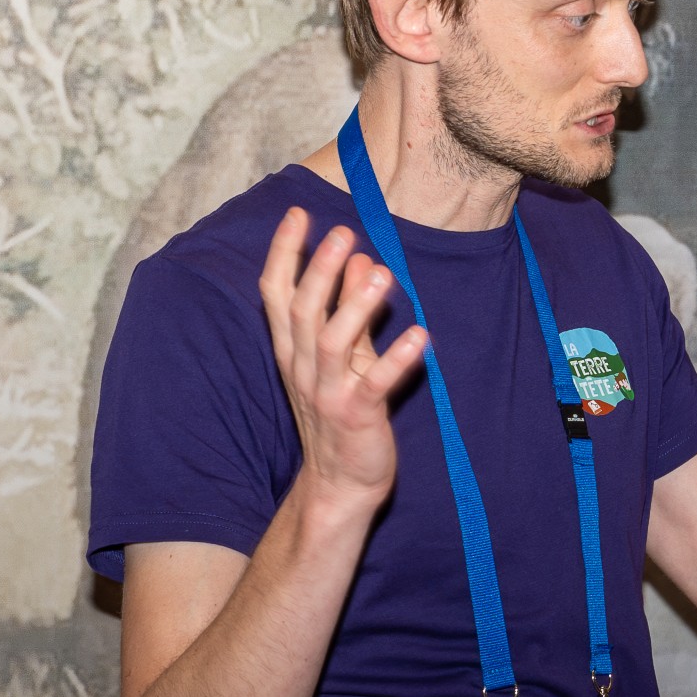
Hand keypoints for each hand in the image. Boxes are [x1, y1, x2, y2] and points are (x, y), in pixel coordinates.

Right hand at [259, 208, 427, 514]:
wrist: (340, 483)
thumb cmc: (341, 410)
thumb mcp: (343, 355)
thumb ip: (349, 308)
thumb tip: (361, 257)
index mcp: (293, 350)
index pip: (275, 294)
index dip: (284, 253)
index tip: (297, 213)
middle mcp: (304, 368)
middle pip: (302, 312)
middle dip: (320, 271)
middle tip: (342, 232)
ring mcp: (328, 394)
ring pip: (332, 343)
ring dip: (355, 307)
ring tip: (381, 273)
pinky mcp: (357, 417)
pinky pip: (375, 385)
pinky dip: (397, 360)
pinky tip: (421, 336)